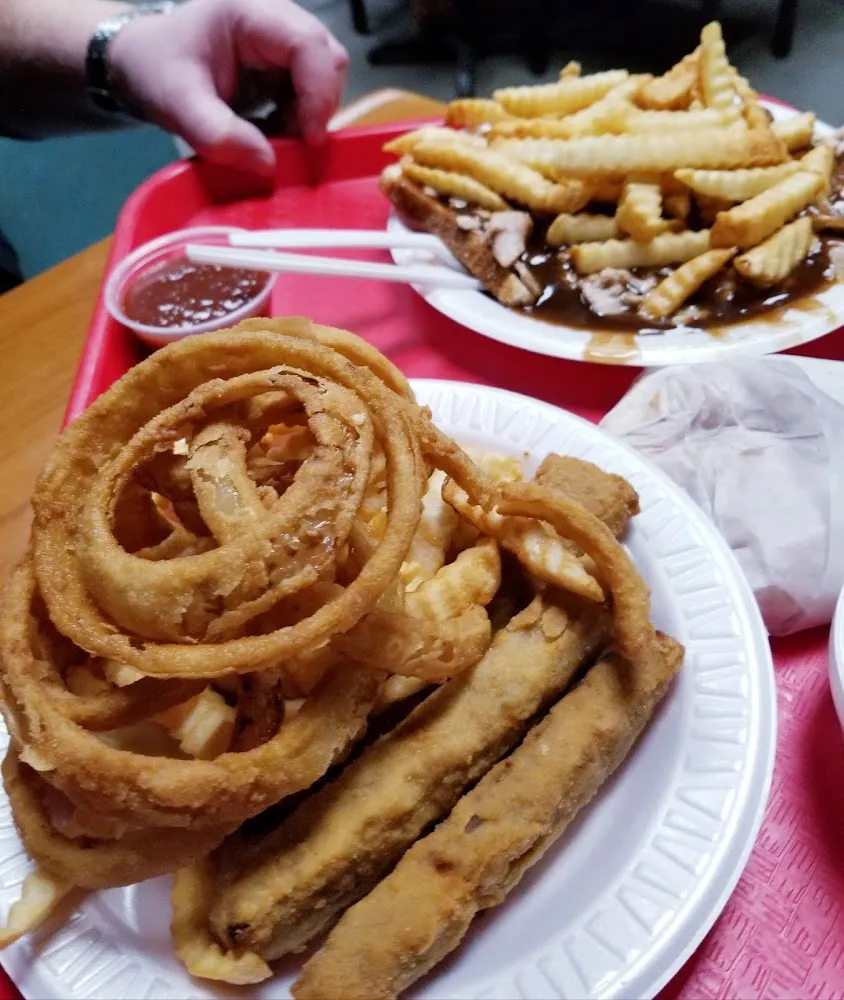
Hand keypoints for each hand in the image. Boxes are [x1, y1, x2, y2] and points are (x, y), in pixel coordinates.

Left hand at [108, 0, 348, 174]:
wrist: (139, 65)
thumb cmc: (154, 71)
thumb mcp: (177, 104)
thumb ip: (218, 135)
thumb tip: (269, 165)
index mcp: (248, 11)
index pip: (309, 43)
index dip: (319, 93)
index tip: (307, 140)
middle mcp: (274, 19)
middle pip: (328, 59)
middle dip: (316, 108)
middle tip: (288, 141)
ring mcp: (281, 42)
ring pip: (326, 78)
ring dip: (308, 117)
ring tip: (273, 136)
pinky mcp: (283, 65)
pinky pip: (311, 93)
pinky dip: (299, 120)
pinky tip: (270, 130)